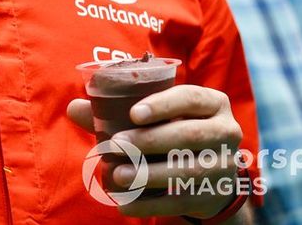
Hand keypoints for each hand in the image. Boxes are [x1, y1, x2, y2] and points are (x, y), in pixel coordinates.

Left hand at [67, 85, 246, 219]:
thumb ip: (115, 111)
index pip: (190, 97)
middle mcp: (226, 130)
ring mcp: (225, 164)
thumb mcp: (154, 116)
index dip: (162, 104)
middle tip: (115, 145)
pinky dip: (151, 204)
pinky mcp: (215, 193)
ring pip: (187, 170)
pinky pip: (182, 200)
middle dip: (149, 141)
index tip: (133, 113)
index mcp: (212, 102)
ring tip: (118, 176)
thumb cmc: (172, 130)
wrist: (208, 171)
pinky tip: (125, 204)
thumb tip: (74, 107)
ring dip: (149, 174)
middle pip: (189, 134)